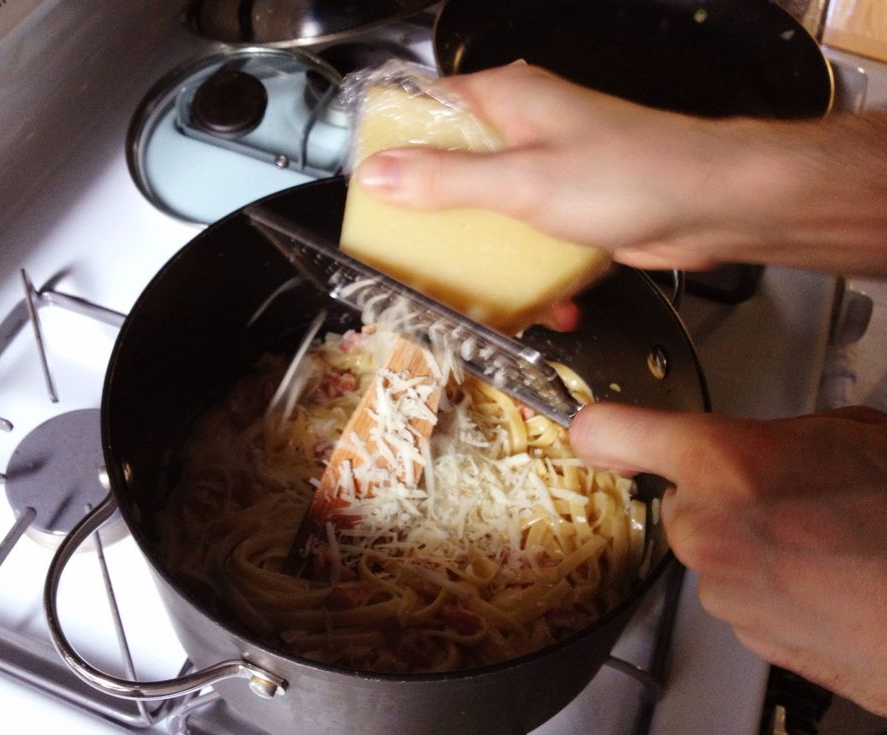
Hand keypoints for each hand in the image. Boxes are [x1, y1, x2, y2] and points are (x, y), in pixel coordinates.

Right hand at [355, 64, 886, 275]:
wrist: (713, 207)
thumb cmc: (629, 175)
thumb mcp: (520, 183)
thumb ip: (446, 180)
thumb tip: (377, 175)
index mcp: (506, 99)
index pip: (427, 110)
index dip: (394, 148)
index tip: (371, 193)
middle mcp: (524, 129)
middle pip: (455, 168)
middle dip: (438, 218)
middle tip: (415, 255)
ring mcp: (549, 170)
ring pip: (493, 211)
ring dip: (486, 256)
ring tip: (473, 294)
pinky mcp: (573, 209)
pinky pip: (531, 240)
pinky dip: (530, 272)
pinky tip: (541, 307)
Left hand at [569, 403, 886, 715]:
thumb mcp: (850, 433)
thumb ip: (772, 434)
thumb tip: (750, 442)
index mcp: (723, 462)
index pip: (612, 431)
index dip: (601, 427)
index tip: (595, 428)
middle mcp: (706, 528)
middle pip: (679, 498)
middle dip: (719, 493)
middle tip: (786, 491)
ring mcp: (722, 589)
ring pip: (711, 548)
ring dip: (748, 541)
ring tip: (823, 539)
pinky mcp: (745, 634)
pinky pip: (737, 592)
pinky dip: (768, 584)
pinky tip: (824, 575)